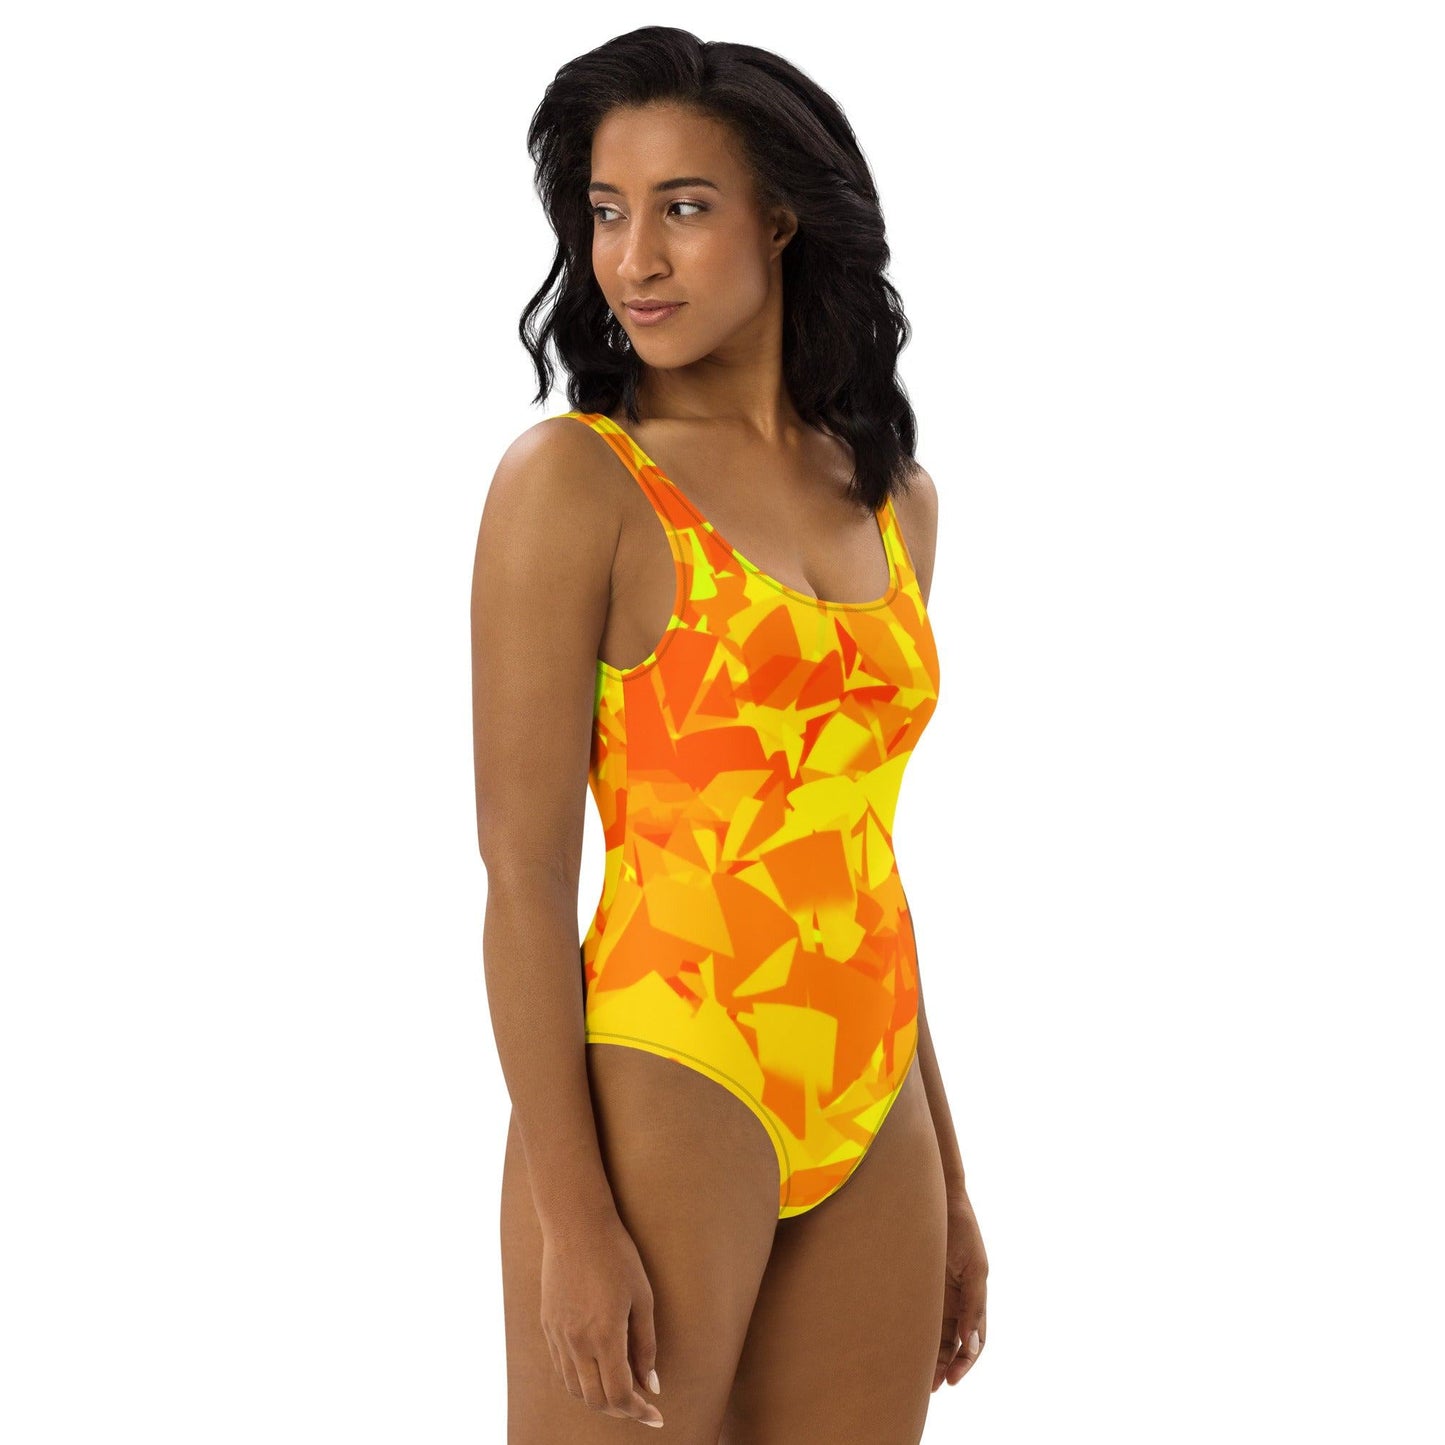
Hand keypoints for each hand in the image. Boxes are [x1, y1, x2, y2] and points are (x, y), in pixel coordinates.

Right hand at [539, 1212, 664, 1427]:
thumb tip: (651, 1385)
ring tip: (619, 1389)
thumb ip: (646, 1344)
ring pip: (574, 1389)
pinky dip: (579, 1380)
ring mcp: (558, 1335)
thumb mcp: (642, 1297)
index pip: (619, 1395)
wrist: (576, 1225)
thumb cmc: (617, 1256)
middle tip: (640, 1405)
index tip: (656, 1415)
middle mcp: (576, 1342)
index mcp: (604, 1336)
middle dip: (620, 1410)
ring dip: (598, 1397)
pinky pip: (561, 1368)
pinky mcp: (547, 1325)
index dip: (639, 1412)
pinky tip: (595, 1370)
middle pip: (595, 1400)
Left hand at [933, 1186, 986, 1390]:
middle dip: (944, 1365)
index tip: (951, 1379)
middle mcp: (955, 1298)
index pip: (973, 1340)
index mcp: (973, 1296)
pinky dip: (914, 1332)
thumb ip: (973, 1305)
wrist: (936, 1197)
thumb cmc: (960, 1229)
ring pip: (934, 1332)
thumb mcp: (973, 1268)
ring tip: (916, 1378)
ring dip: (929, 1355)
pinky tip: (903, 1347)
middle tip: (931, 1386)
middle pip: (952, 1342)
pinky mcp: (916, 1281)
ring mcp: (936, 1291)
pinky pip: (916, 1313)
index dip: (965, 1361)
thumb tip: (971, 1345)